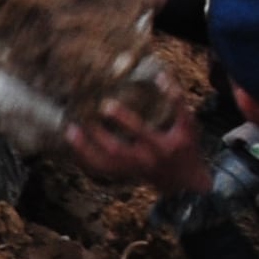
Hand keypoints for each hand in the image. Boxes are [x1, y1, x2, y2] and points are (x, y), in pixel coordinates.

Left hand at [65, 106, 206, 195]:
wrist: (185, 182)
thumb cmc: (185, 147)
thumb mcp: (188, 126)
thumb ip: (177, 103)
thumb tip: (162, 76)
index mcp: (161, 148)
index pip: (142, 134)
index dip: (124, 120)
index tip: (106, 104)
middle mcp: (144, 161)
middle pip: (116, 150)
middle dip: (98, 135)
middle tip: (82, 116)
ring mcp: (132, 170)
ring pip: (103, 163)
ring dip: (85, 148)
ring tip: (70, 130)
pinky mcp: (123, 174)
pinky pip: (99, 170)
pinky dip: (84, 158)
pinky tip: (71, 143)